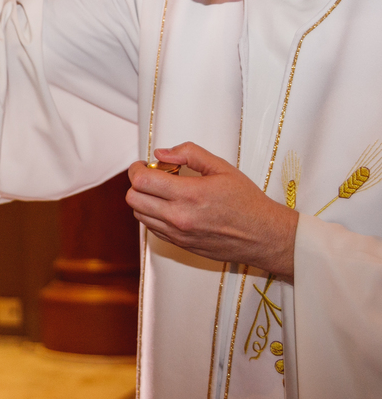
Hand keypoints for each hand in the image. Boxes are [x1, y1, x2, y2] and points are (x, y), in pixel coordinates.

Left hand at [126, 142, 298, 281]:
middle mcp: (179, 217)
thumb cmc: (247, 202)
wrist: (264, 236)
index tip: (146, 164)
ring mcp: (177, 234)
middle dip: (138, 183)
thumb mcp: (222, 168)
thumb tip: (161, 153)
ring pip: (139, 214)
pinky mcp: (180, 245)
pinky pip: (151, 228)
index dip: (138, 169)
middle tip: (153, 176)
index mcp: (189, 195)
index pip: (141, 181)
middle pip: (133, 198)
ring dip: (144, 199)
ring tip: (162, 191)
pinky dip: (152, 215)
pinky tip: (169, 206)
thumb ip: (189, 153)